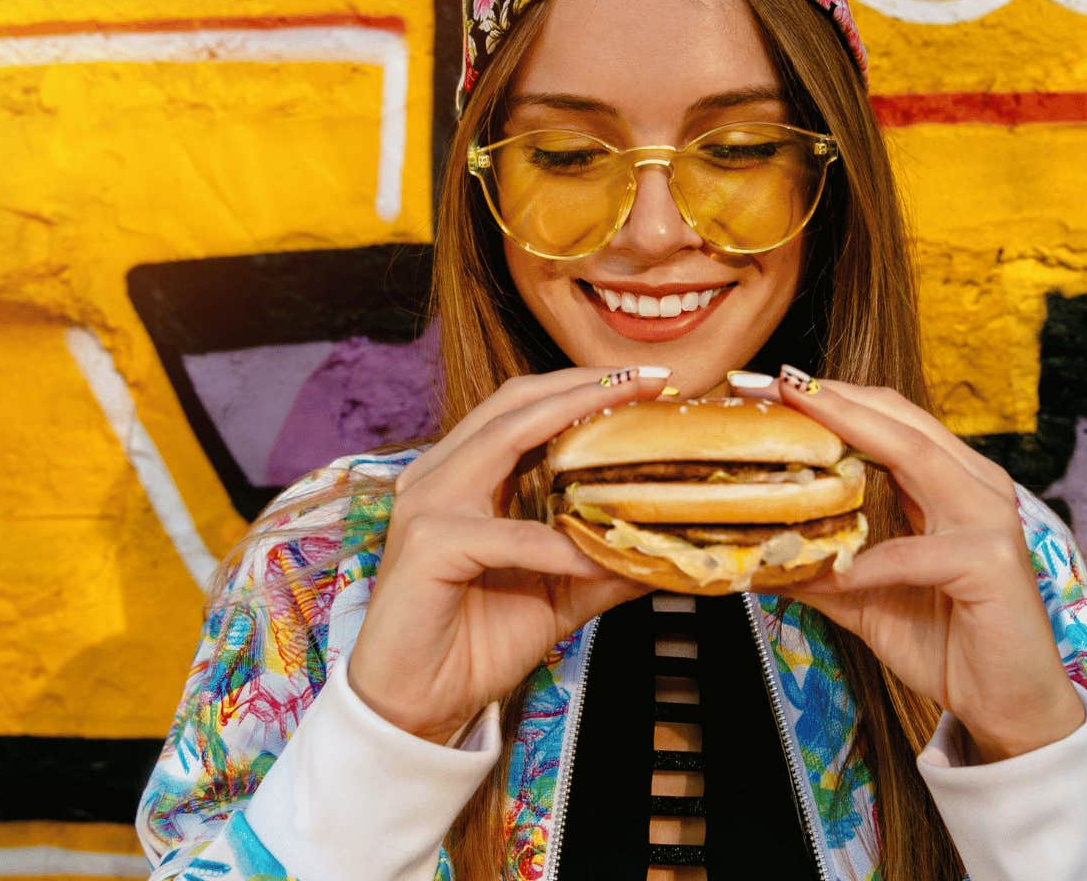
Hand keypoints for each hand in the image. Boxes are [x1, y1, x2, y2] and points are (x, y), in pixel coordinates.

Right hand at [347, 366, 660, 744]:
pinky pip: (510, 535)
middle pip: (514, 402)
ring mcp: (428, 504)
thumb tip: (670, 550)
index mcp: (464, 476)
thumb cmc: (474, 644)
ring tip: (631, 424)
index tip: (648, 382)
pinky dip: (560, 546)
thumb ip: (605, 565)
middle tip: (651, 381)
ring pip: (505, 439)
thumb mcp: (559, 595)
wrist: (416, 704)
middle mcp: (440, 476)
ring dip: (573, 423)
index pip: (525, 409)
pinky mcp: (430, 546)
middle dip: (586, 385)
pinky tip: (597, 559)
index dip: (584, 388)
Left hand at [736, 366, 1082, 761]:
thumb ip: (822, 568)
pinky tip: (832, 571)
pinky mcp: (990, 563)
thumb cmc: (948, 643)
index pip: (889, 419)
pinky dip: (868, 562)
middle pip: (900, 420)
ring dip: (851, 436)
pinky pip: (913, 553)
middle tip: (774, 382)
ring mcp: (988, 519)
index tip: (771, 383)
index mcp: (951, 482)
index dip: (831, 397)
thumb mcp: (867, 598)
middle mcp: (975, 486)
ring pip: (915, 457)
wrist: (1010, 705)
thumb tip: (755, 555)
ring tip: (796, 424)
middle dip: (833, 398)